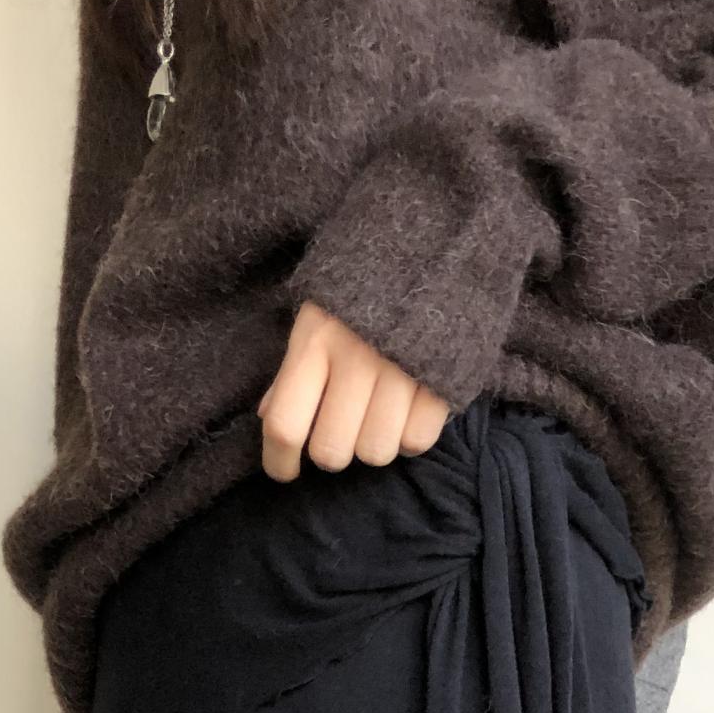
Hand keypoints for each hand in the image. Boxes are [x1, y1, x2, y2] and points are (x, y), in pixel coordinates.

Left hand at [258, 302, 449, 481]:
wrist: (437, 240)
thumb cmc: (365, 285)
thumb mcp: (319, 316)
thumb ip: (295, 369)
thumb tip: (271, 419)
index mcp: (316, 341)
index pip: (285, 424)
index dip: (278, 461)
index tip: (284, 471)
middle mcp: (355, 359)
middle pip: (332, 451)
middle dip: (332, 452)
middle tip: (341, 431)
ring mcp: (402, 370)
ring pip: (375, 452)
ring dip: (373, 444)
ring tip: (377, 415)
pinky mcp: (442, 378)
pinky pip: (417, 441)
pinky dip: (410, 437)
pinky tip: (407, 411)